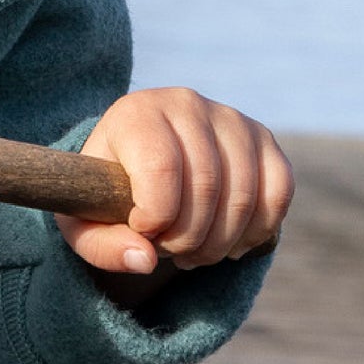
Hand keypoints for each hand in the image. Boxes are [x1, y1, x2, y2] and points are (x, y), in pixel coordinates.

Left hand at [59, 86, 292, 276]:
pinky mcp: (263, 138)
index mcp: (136, 113)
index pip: (161, 169)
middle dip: (187, 238)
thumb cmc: (107, 195)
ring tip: (193, 251)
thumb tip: (145, 260)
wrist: (139, 165)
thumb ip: (102, 247)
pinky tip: (229, 242)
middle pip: (206, 187)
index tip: (143, 230)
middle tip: (169, 250)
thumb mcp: (85, 224)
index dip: (155, 218)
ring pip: (243, 196)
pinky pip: (278, 192)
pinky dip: (256, 230)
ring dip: (219, 243)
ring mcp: (231, 118)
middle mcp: (186, 103)